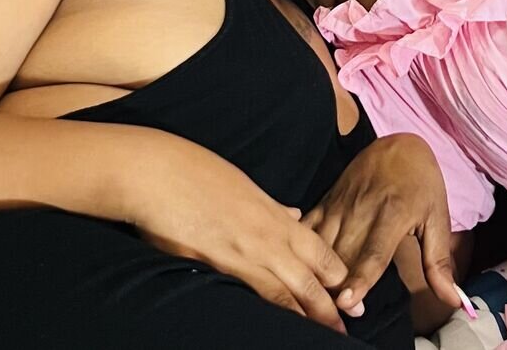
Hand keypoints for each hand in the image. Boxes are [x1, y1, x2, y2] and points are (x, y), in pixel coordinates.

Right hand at [130, 137, 355, 331]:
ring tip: (322, 339)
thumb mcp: (245, 186)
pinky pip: (250, 299)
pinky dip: (267, 315)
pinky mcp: (216, 271)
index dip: (337, 276)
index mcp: (275, 217)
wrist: (158, 174)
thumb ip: (274, 208)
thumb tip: (294, 215)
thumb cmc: (197, 174)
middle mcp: (266, 240)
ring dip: (305, 320)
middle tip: (345, 331)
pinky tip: (273, 328)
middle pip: (310, 282)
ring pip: (285, 297)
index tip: (348, 294)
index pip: (320, 253)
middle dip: (329, 310)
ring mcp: (242, 259)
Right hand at [303, 134, 463, 313]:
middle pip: (342, 256)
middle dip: (337, 286)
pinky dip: (301, 248)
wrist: (398, 144)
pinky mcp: (326, 201)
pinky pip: (307, 227)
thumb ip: (439, 262)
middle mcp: (363, 210)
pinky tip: (300, 267)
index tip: (348, 302)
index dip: (360, 279)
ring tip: (320, 299)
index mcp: (393, 214)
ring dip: (318, 272)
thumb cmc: (422, 184)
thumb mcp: (438, 218)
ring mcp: (340, 205)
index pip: (373, 253)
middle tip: (338, 316)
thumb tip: (452, 299)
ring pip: (321, 245)